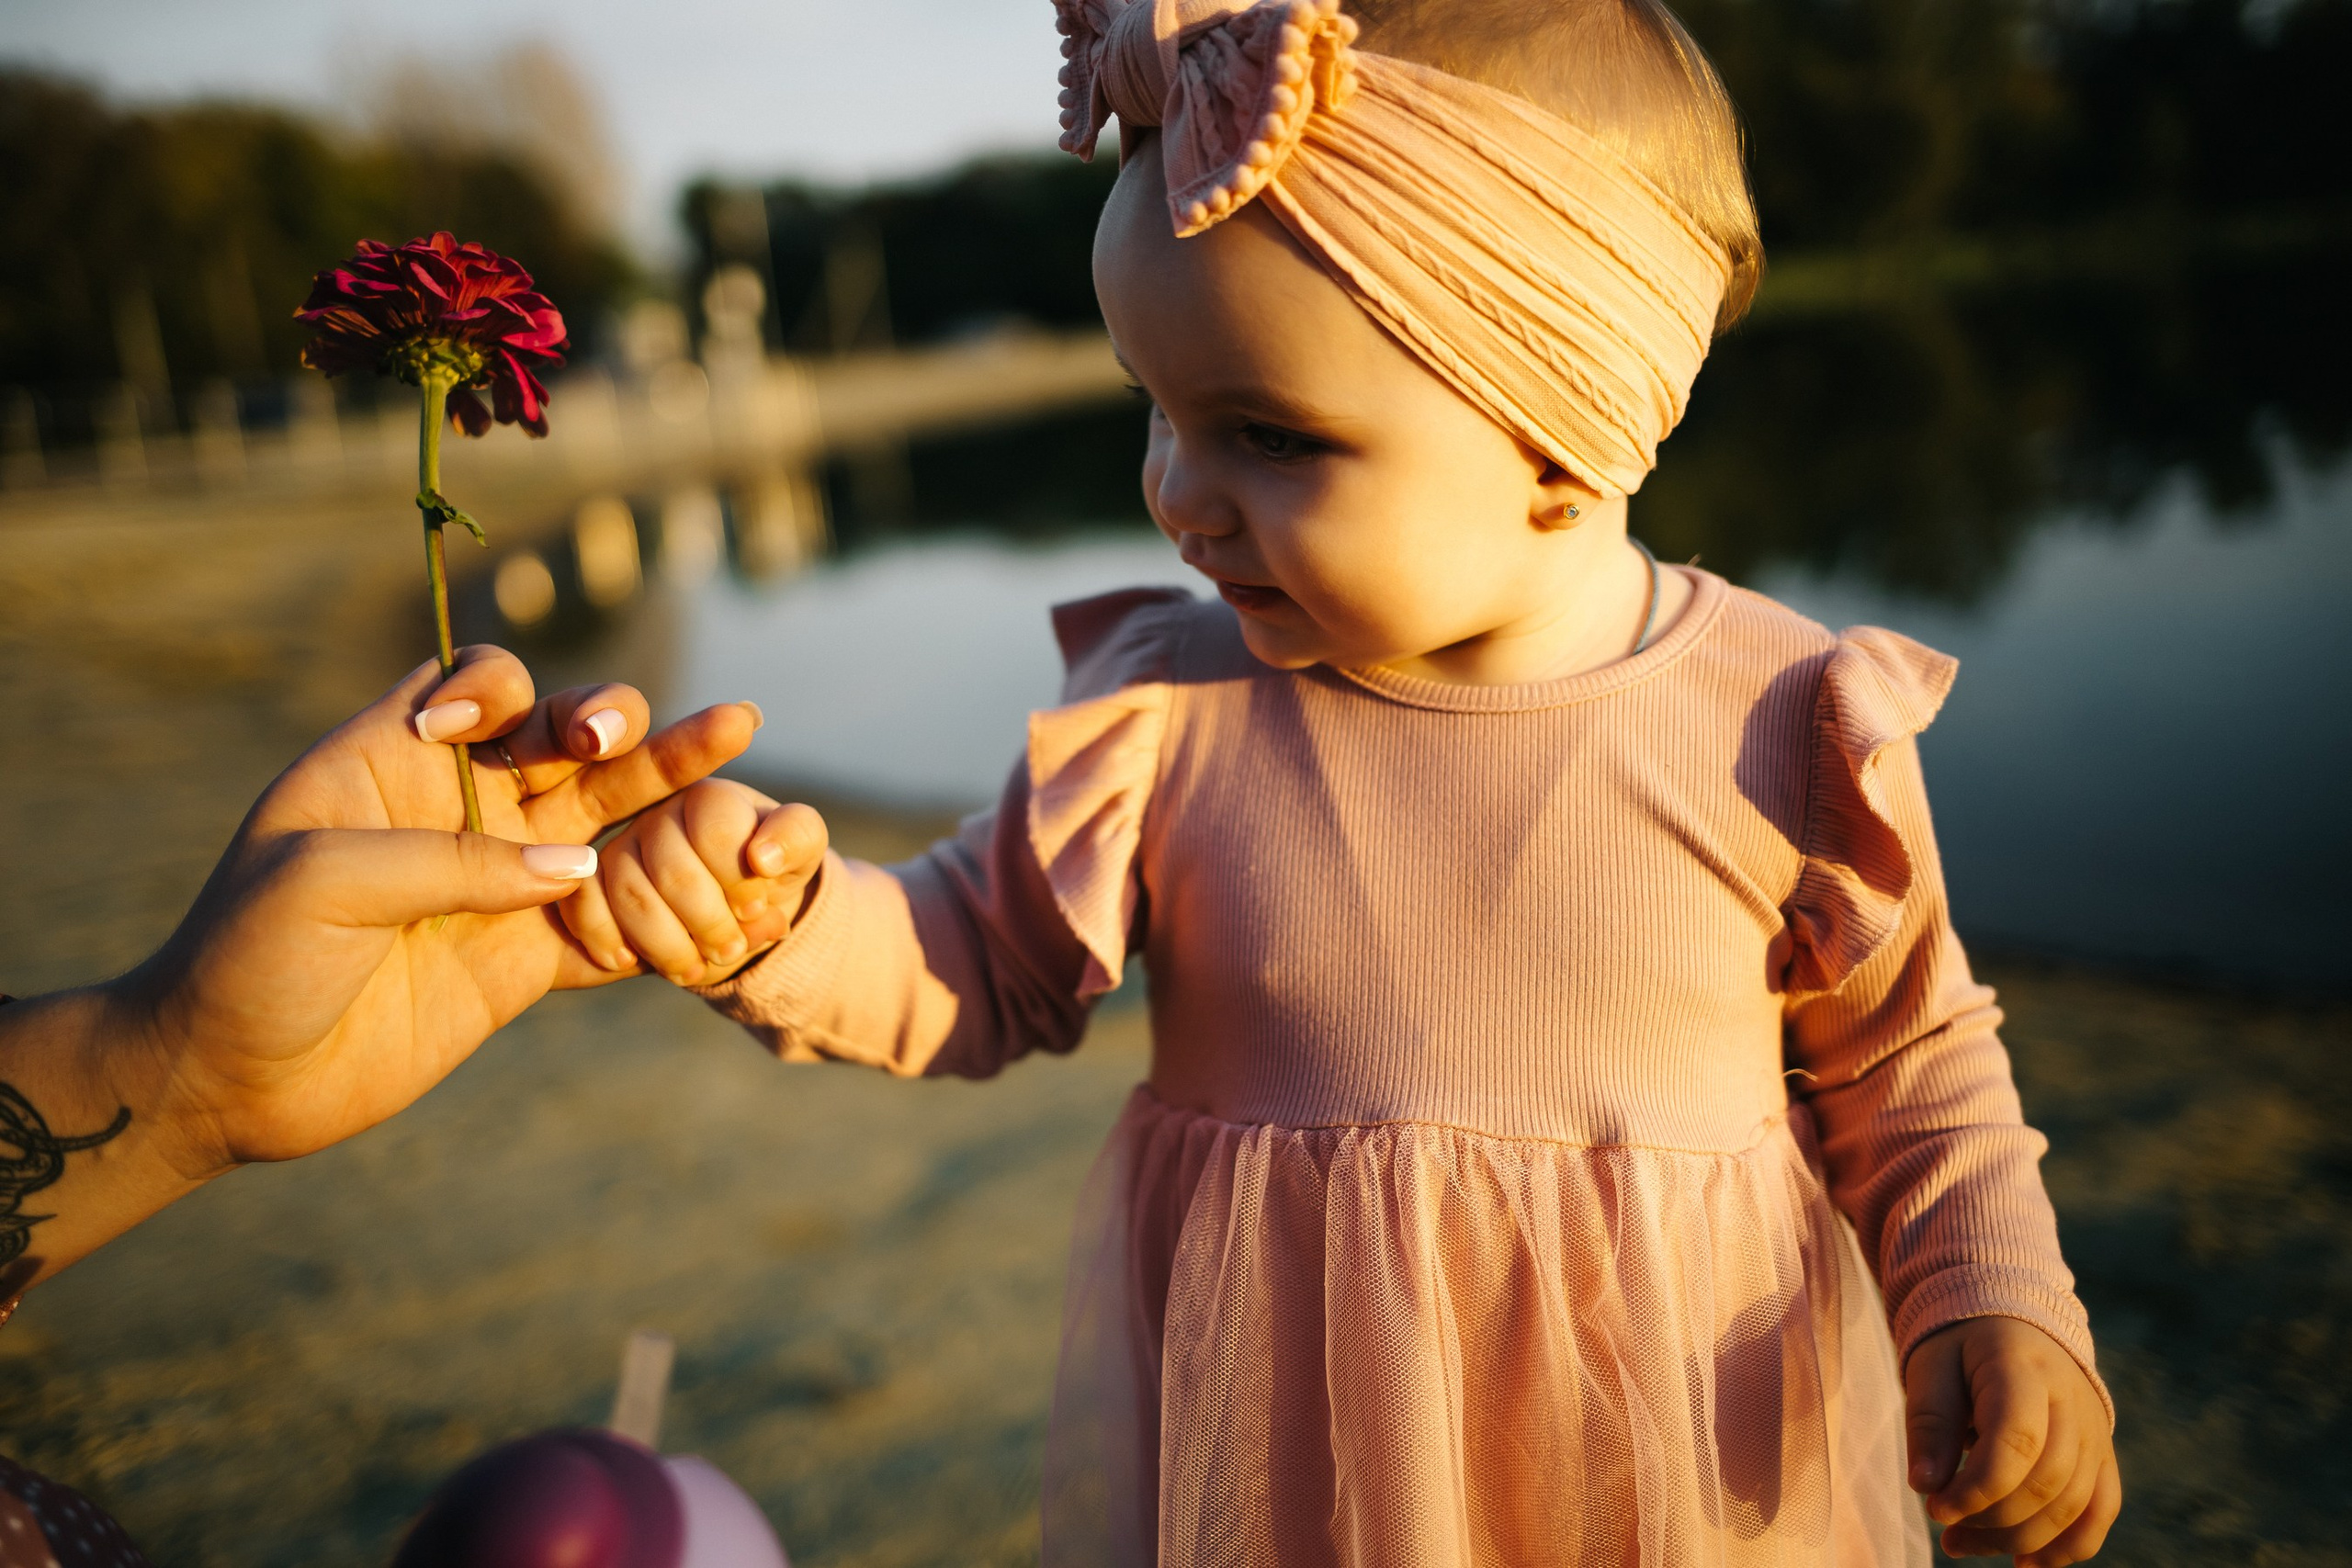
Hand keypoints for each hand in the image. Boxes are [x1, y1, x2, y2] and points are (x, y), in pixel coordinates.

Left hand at [116, 647, 762, 1176]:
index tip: (496, 729)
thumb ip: (452, 861)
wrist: (231, 1081)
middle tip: (636, 732)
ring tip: (736, 734)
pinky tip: (719, 876)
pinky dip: (662, 905)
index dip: (500, 688)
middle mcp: (459, 809)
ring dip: (670, 781)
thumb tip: (578, 867)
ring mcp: (500, 883)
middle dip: (616, 720)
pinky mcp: (525, 960)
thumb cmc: (248, 958)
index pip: (474, 686)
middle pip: (564, 740)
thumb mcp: (327, 881)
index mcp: (394, 761)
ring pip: (606, 818)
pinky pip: (610, 922)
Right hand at [557, 780, 827, 986]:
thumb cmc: (768, 866)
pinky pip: (580, 901)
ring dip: (663, 941)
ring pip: (627, 891)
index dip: (737, 880)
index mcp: (711, 797)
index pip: (715, 831)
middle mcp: (658, 810)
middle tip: (729, 951)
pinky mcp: (589, 878)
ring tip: (692, 970)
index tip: (755, 909)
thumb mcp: (800, 850)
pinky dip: (601, 935)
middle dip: (706, 921)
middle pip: (672, 870)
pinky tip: (627, 963)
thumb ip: (797, 842)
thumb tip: (763, 858)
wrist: (734, 898)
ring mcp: (620, 844)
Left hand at [1906, 1316, 2120, 1564]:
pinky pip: (2101, 1511)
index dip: (1977, 1487)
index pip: (2016, 1440)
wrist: (2013, 1323)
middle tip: (1947, 1530)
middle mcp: (2072, 1400)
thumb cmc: (1961, 1348)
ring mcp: (2096, 1429)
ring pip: (2074, 1504)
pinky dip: (2069, 1546)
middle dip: (1993, 1519)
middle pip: (2047, 1480)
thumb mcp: (1931, 1367)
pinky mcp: (2103, 1454)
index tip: (1936, 1508)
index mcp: (2023, 1366)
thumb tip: (1925, 1486)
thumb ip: (1928, 1422)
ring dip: (2020, 1539)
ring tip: (1965, 1544)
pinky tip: (2026, 1563)